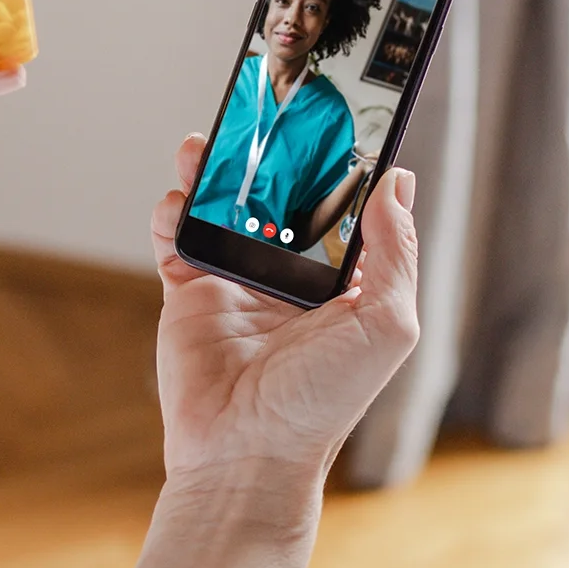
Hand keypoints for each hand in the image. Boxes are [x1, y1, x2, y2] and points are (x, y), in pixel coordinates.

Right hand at [150, 134, 420, 505]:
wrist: (247, 456)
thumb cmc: (324, 402)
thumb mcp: (386, 325)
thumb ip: (395, 252)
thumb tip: (396, 181)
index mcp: (344, 281)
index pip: (345, 206)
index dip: (341, 162)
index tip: (337, 112)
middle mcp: (291, 276)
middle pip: (278, 194)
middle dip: (269, 152)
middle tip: (261, 111)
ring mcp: (238, 282)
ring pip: (223, 206)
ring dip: (213, 169)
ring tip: (208, 142)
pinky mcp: (189, 295)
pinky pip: (176, 238)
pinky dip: (173, 211)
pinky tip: (179, 198)